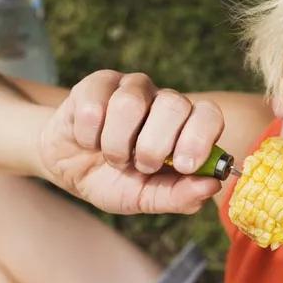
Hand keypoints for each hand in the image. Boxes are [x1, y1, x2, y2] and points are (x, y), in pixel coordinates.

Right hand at [38, 70, 223, 213]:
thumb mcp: (148, 198)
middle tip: (143, 167)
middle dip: (155, 146)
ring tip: (114, 158)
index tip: (185, 165)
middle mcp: (164, 101)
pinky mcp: (98, 83)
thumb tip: (212, 186)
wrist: (70, 169)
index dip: (201, 138)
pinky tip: (90, 141)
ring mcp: (132, 88)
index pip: (209, 115)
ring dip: (117, 145)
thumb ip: (179, 196)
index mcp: (187, 127)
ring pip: (130, 104)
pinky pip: (94, 105)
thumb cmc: (116, 182)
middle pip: (174, 104)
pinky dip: (89, 136)